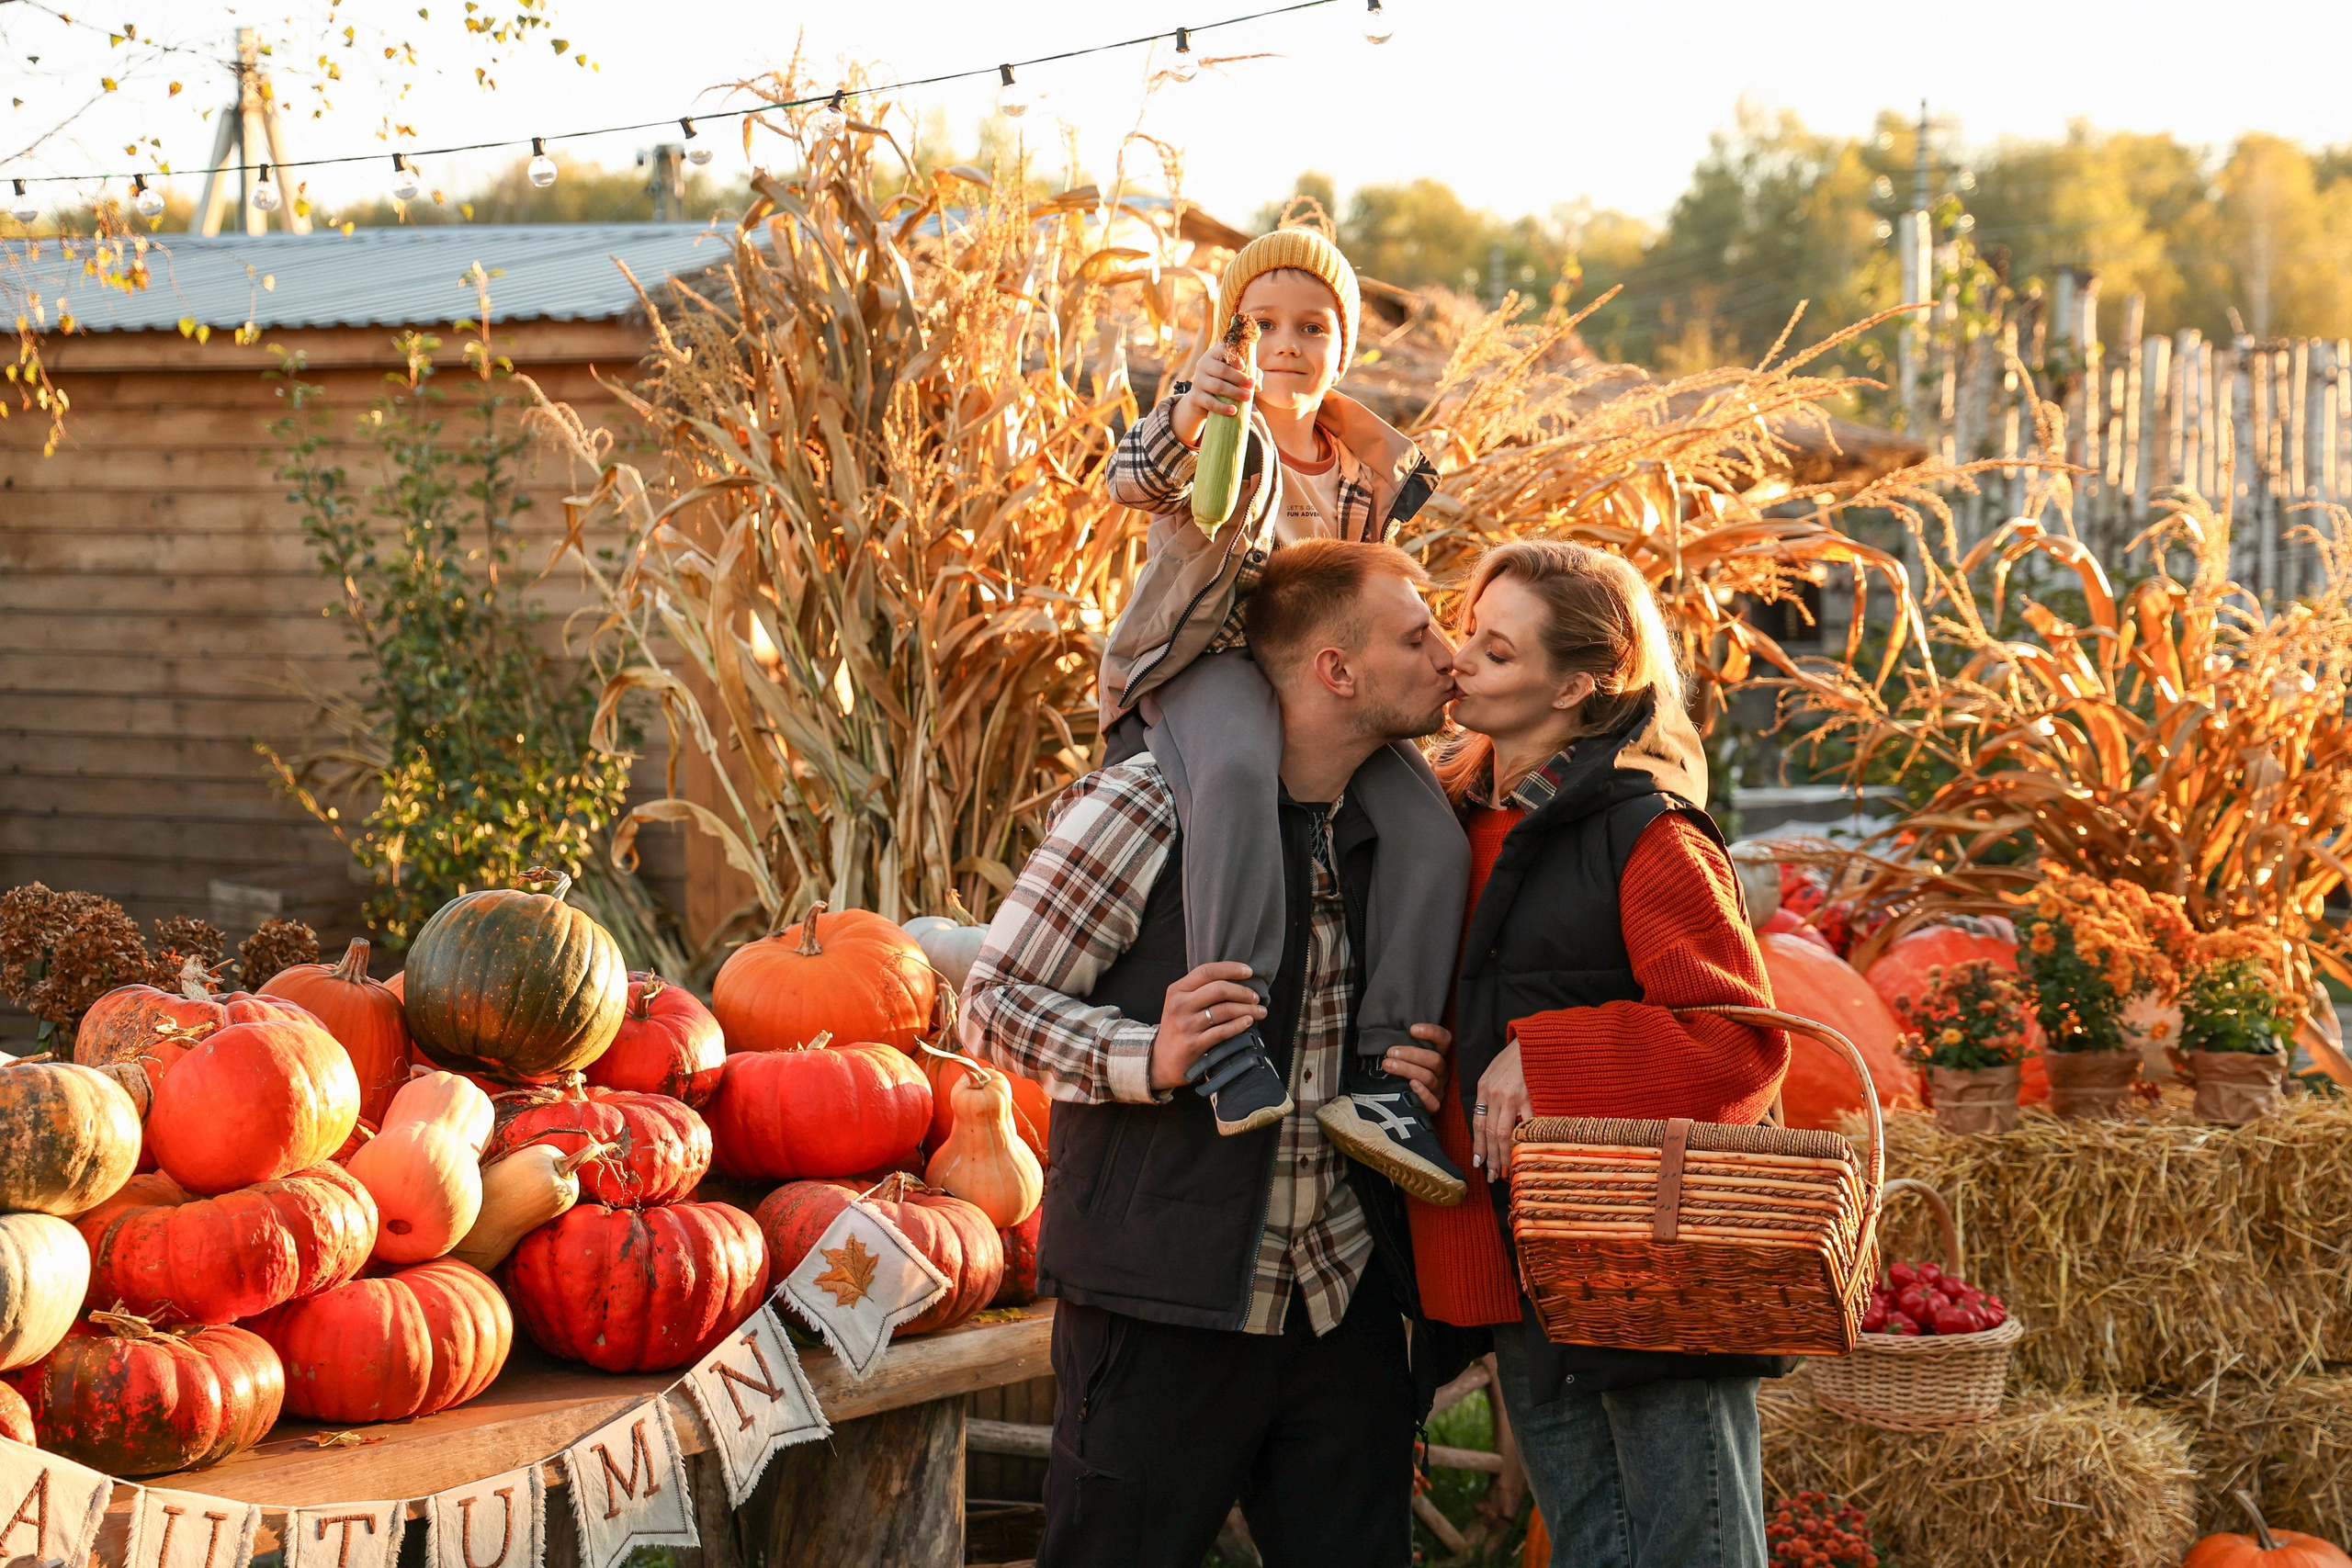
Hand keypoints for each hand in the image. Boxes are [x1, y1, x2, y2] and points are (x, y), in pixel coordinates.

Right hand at [1150, 961, 1265, 1091]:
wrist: (1162, 1060)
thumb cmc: (1179, 1027)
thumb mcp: (1181, 1003)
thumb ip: (1201, 989)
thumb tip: (1236, 979)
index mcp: (1176, 990)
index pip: (1206, 971)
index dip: (1231, 968)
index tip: (1249, 971)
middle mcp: (1179, 1005)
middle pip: (1218, 989)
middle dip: (1243, 992)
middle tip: (1256, 997)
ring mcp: (1186, 1025)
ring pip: (1224, 1010)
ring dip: (1248, 1009)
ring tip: (1260, 1011)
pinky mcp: (1194, 1044)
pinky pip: (1223, 1031)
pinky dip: (1240, 1025)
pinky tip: (1249, 1022)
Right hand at [1168, 341, 1255, 448]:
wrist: (1203, 401)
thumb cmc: (1225, 382)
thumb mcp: (1236, 375)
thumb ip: (1250, 374)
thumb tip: (1258, 385)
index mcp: (1213, 355)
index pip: (1222, 350)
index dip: (1233, 357)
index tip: (1244, 366)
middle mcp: (1203, 365)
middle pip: (1222, 370)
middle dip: (1239, 378)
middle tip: (1252, 385)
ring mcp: (1197, 381)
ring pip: (1217, 386)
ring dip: (1235, 392)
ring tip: (1248, 398)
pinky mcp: (1195, 397)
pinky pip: (1210, 402)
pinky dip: (1223, 407)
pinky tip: (1234, 410)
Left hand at [1381, 1023, 1451, 1112]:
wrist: (1398, 1101)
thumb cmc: (1398, 1073)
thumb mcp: (1401, 1057)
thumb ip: (1401, 1048)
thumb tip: (1386, 1038)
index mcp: (1437, 1056)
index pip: (1444, 1039)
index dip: (1432, 1032)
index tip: (1412, 1029)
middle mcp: (1442, 1072)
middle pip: (1435, 1060)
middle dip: (1411, 1054)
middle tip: (1391, 1052)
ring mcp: (1439, 1089)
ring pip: (1429, 1078)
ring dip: (1407, 1069)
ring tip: (1388, 1065)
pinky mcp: (1434, 1106)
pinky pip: (1433, 1102)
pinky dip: (1422, 1093)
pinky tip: (1410, 1085)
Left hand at [1472, 1038, 1531, 1177]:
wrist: (1534, 1041)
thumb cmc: (1514, 1058)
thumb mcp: (1493, 1073)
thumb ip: (1489, 1096)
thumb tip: (1488, 1123)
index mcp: (1483, 1088)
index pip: (1477, 1123)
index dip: (1478, 1146)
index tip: (1479, 1163)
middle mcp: (1495, 1094)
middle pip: (1489, 1133)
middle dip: (1491, 1157)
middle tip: (1493, 1176)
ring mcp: (1513, 1096)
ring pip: (1504, 1133)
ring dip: (1504, 1155)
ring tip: (1506, 1171)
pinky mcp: (1531, 1097)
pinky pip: (1527, 1125)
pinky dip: (1524, 1141)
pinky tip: (1524, 1153)